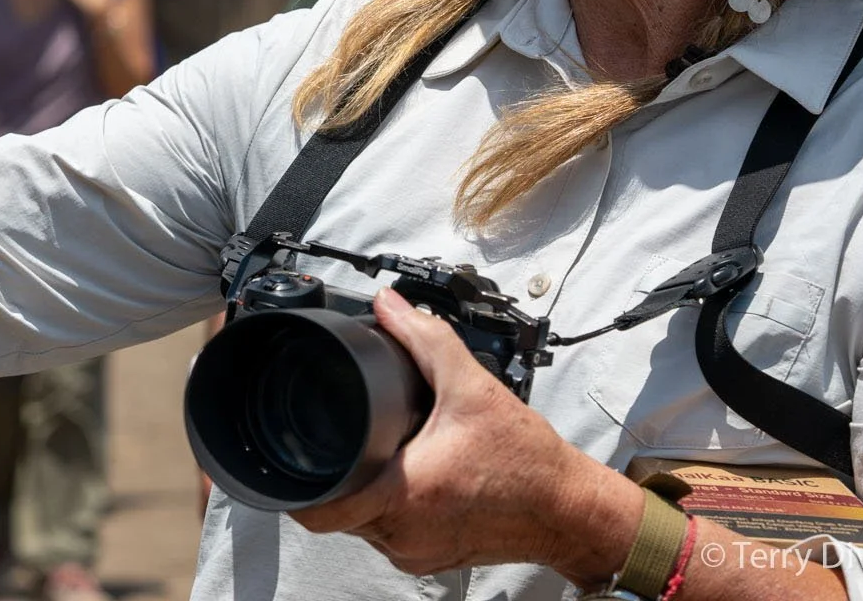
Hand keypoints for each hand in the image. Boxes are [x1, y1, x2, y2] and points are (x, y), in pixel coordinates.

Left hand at [290, 288, 642, 582]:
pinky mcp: (429, 556)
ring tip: (382, 453)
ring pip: (362, 523)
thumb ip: (425, 339)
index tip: (291, 459)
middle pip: (338, 510)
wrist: (571, 510)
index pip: (320, 509)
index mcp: (402, 495)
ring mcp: (415, 551)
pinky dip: (389, 505)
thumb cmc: (529, 462)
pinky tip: (406, 474)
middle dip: (337, 474)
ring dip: (363, 490)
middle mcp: (401, 532)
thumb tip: (389, 305)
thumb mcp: (473, 388)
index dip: (296, 487)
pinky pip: (389, 532)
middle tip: (347, 439)